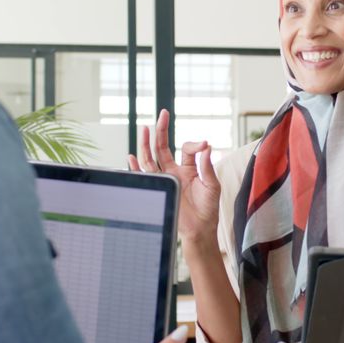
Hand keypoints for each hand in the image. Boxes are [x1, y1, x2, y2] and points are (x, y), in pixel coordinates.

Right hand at [128, 109, 220, 244]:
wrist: (200, 228)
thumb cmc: (208, 208)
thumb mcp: (212, 185)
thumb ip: (207, 166)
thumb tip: (207, 146)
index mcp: (188, 168)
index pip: (186, 148)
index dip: (195, 144)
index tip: (204, 145)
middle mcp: (174, 171)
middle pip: (163, 147)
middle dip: (162, 130)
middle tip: (162, 114)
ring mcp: (164, 179)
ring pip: (151, 158)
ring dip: (146, 143)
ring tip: (144, 128)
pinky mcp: (158, 189)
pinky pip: (144, 176)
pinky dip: (136, 168)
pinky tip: (131, 156)